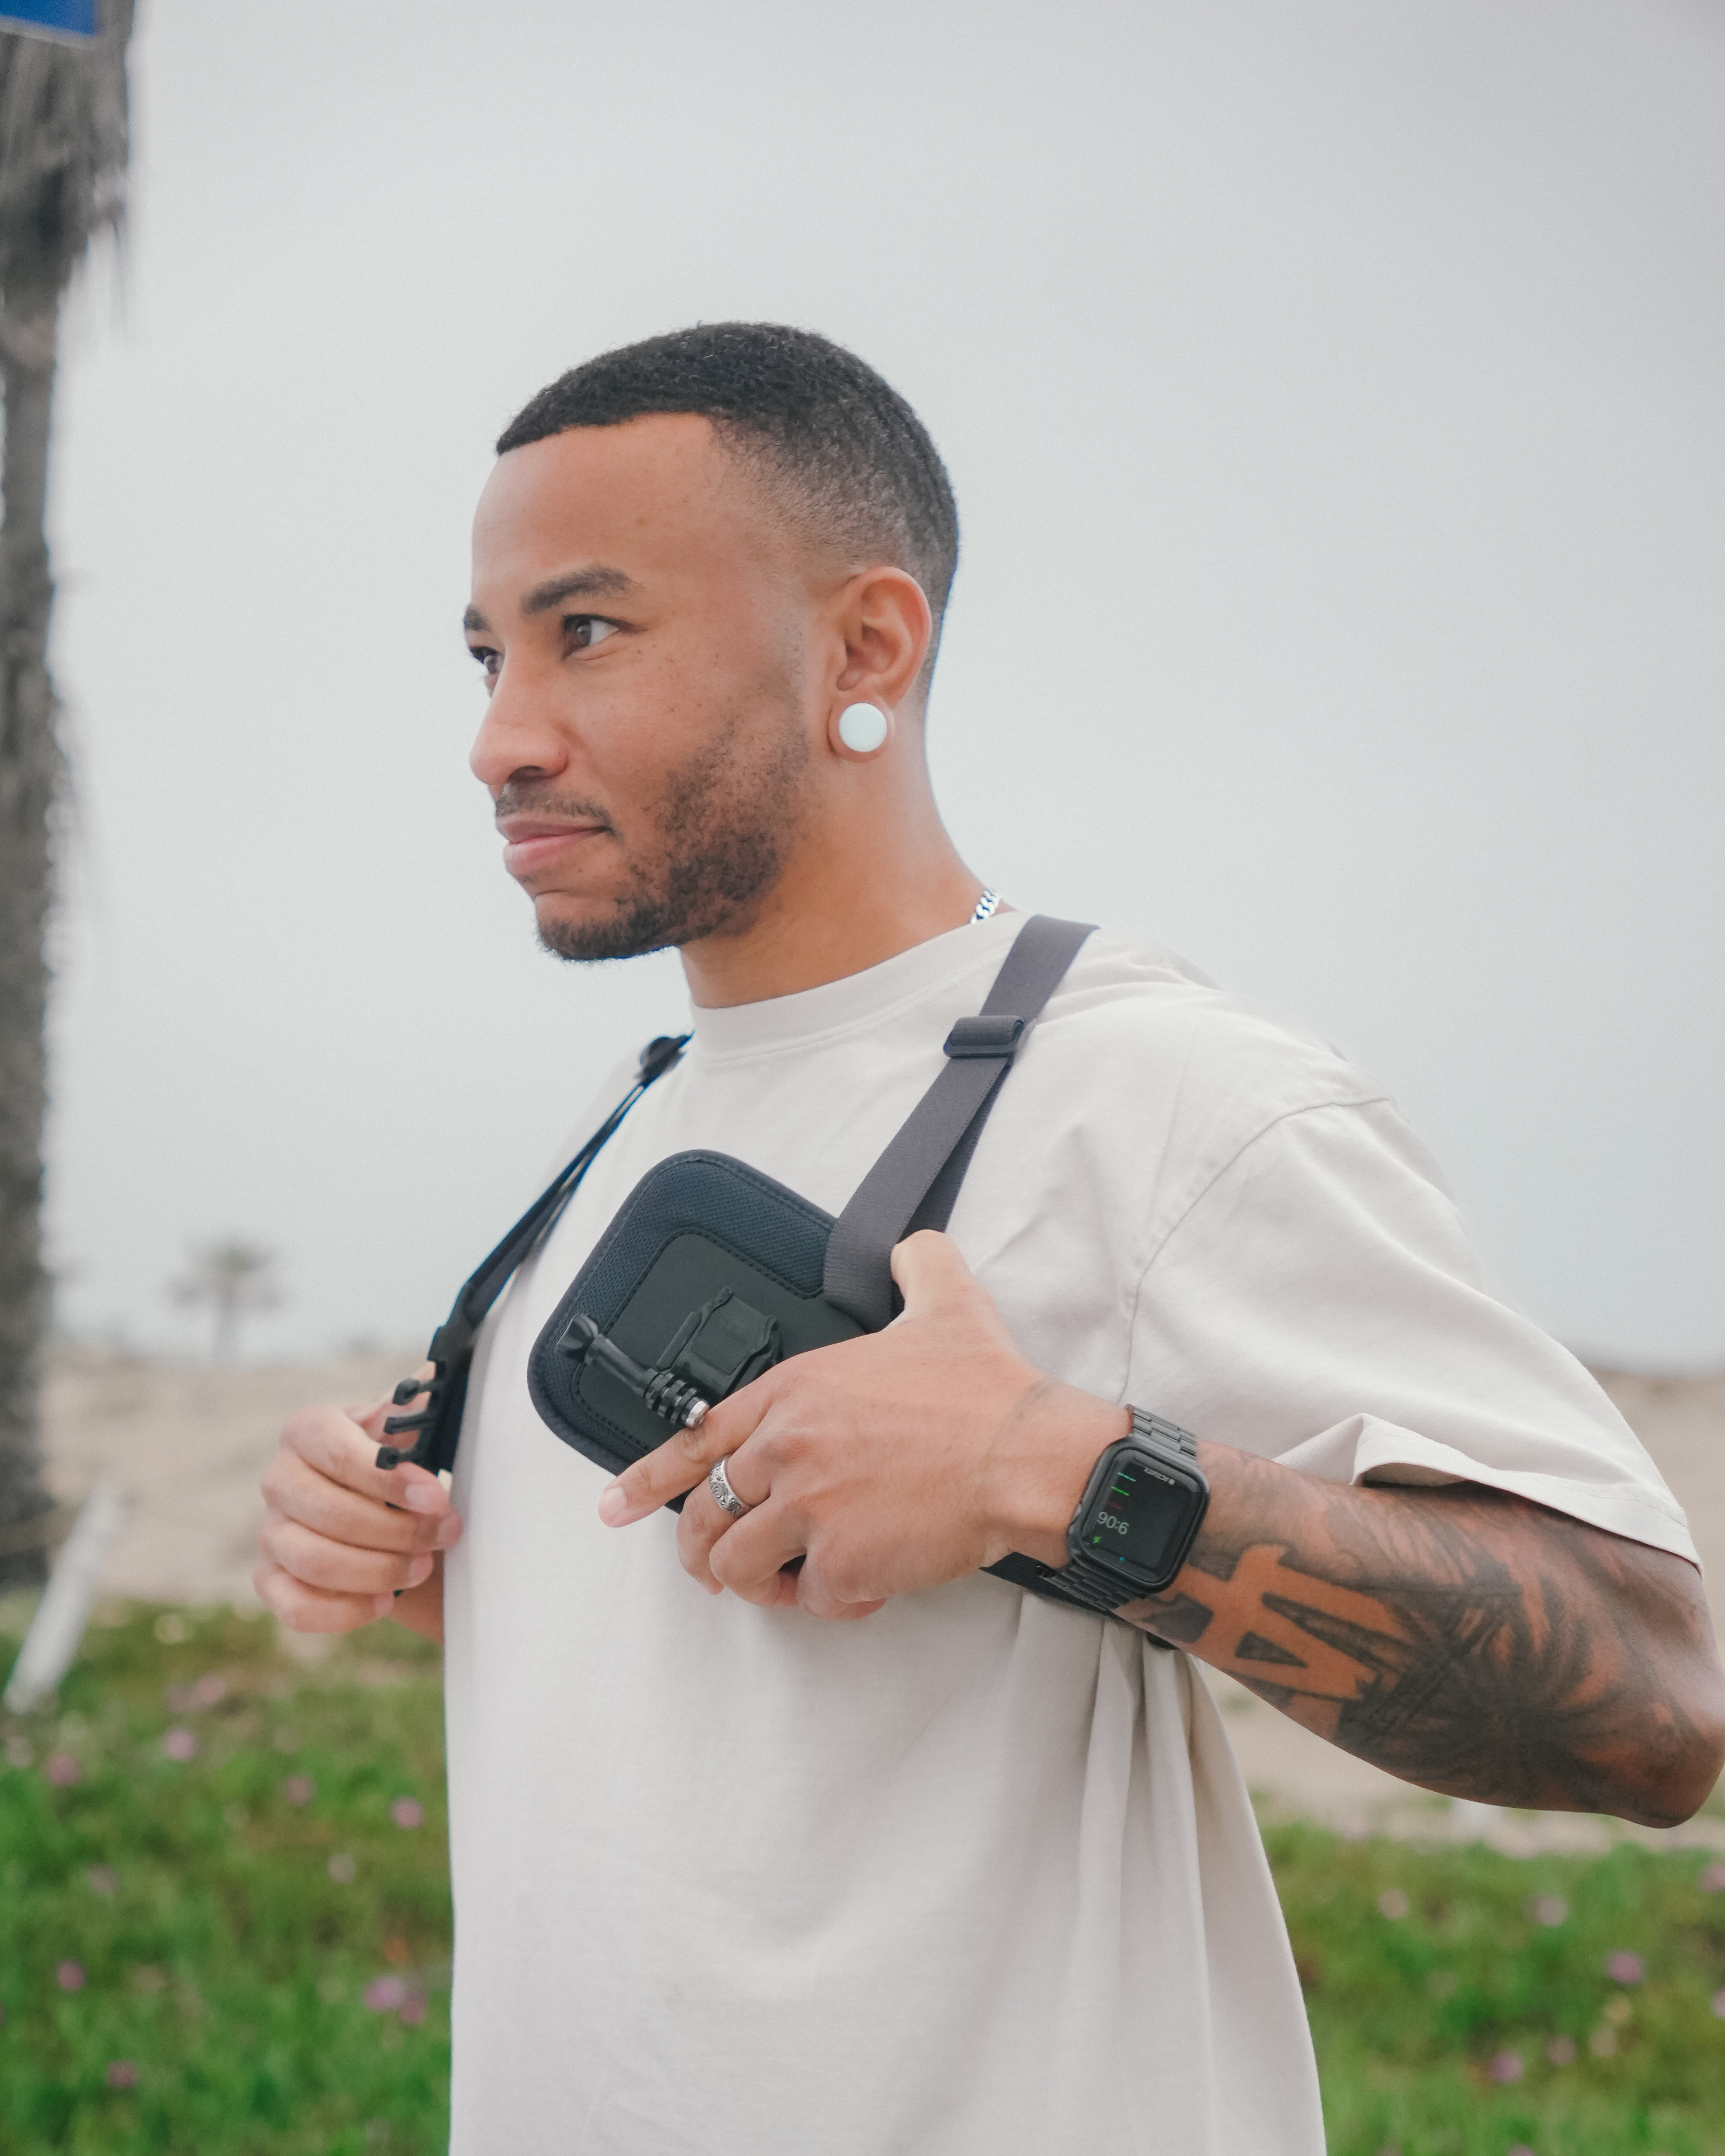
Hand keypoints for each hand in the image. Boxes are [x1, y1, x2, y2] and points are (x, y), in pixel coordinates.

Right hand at [253, 1367, 461, 1636]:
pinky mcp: (270, 1579)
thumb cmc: (395, 1465)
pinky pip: (295, 1606)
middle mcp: (279, 1479)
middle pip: (329, 1514)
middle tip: (444, 1534)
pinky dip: (343, 1610)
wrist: (382, 1510)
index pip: (338, 1453)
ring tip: (422, 1566)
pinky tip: (384, 1601)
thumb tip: (437, 1373)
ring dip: (379, 1570)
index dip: (389, 1478)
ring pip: (314, 1561)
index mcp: (308, 1431)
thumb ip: (414, 1409)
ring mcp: (270, 1532)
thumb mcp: (406, 1432)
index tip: (436, 1497)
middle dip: (396, 1531)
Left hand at [595, 1232, 1123, 1619]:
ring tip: (793, 1583)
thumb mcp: (946, 1301)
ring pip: (741, 1565)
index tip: (614, 1506)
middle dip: (703, 1550)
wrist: (1028, 1452)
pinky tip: (865, 1588)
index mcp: (795, 1392)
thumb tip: (914, 1247)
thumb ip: (917, 1266)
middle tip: (716, 1568)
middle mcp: (789, 1448)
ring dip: (761, 1583)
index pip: (695, 1440)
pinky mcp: (843, 1563)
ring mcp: (811, 1508)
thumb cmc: (988, 1390)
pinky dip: (833, 1602)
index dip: (647, 1479)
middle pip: (706, 1515)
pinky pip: (812, 1600)